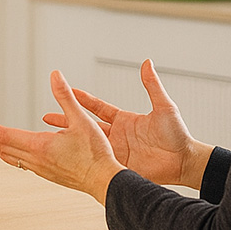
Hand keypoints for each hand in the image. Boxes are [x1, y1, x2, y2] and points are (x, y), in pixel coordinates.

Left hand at [0, 70, 124, 203]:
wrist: (104, 181)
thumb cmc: (96, 154)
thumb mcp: (82, 119)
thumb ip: (66, 96)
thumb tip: (55, 75)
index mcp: (40, 146)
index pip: (3, 135)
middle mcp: (35, 159)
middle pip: (0, 146)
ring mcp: (40, 168)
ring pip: (8, 155)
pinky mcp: (46, 173)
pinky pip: (19, 162)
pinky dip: (8, 151)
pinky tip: (11, 148)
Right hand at [42, 59, 209, 187]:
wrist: (184, 161)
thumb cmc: (177, 134)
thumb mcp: (163, 107)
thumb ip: (152, 86)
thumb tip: (147, 63)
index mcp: (124, 119)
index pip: (97, 107)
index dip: (82, 99)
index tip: (66, 90)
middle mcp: (117, 135)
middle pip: (86, 126)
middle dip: (67, 120)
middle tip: (47, 117)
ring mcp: (116, 151)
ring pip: (87, 145)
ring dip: (71, 142)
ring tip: (51, 140)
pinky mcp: (119, 166)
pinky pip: (98, 163)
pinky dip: (84, 161)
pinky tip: (69, 161)